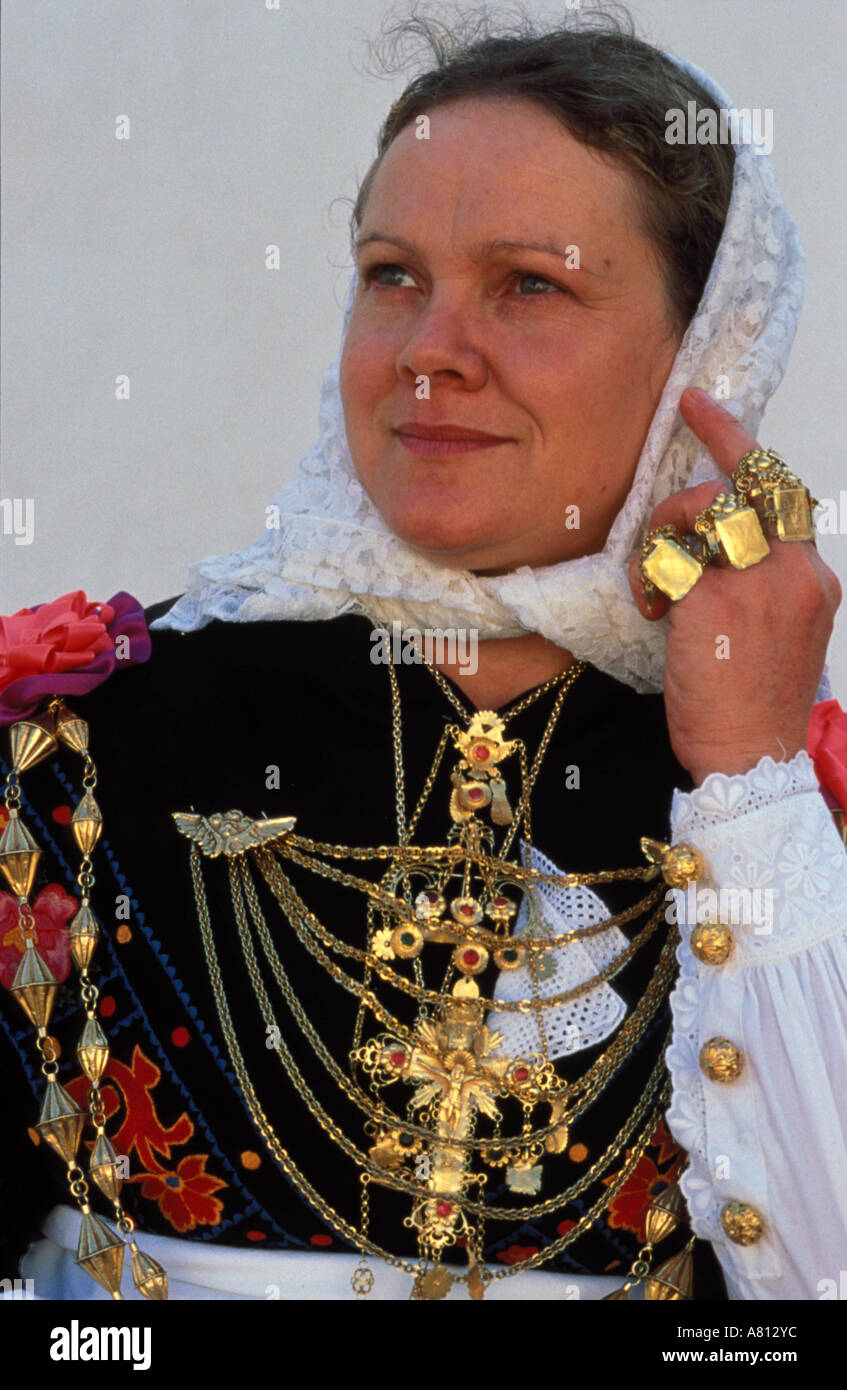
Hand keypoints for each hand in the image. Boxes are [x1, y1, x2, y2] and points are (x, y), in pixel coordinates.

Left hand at [627, 389, 841, 786]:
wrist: (753, 764)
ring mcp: (758, 585)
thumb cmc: (756, 711)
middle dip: (698, 476)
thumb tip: (712, 552)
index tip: (705, 408)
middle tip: (669, 471)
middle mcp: (795, 573)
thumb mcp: (783, 638)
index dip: (740, 445)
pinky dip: (650, 578)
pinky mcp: (714, 604)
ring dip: (665, 533)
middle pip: (742, 486)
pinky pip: (669, 559)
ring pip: (703, 511)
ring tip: (655, 583)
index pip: (782, 494)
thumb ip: (764, 587)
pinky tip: (652, 611)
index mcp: (814, 580)